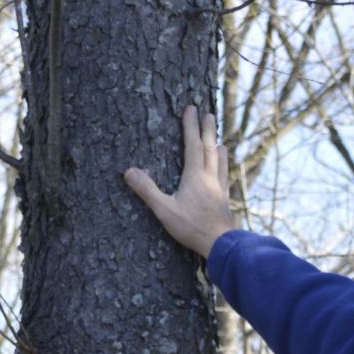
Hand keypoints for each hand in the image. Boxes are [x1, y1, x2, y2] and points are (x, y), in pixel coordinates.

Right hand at [123, 105, 233, 258]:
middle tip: (210, 114)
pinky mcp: (225, 202)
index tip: (191, 108)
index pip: (193, 144)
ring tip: (220, 141)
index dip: (191, 126)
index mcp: (195, 176)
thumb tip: (128, 172)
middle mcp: (210, 178)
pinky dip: (224, 170)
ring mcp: (220, 190)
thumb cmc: (192, 228)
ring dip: (219, 149)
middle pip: (210, 148)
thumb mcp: (165, 210)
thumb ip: (147, 191)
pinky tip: (224, 175)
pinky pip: (225, 179)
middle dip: (208, 130)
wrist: (220, 245)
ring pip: (221, 163)